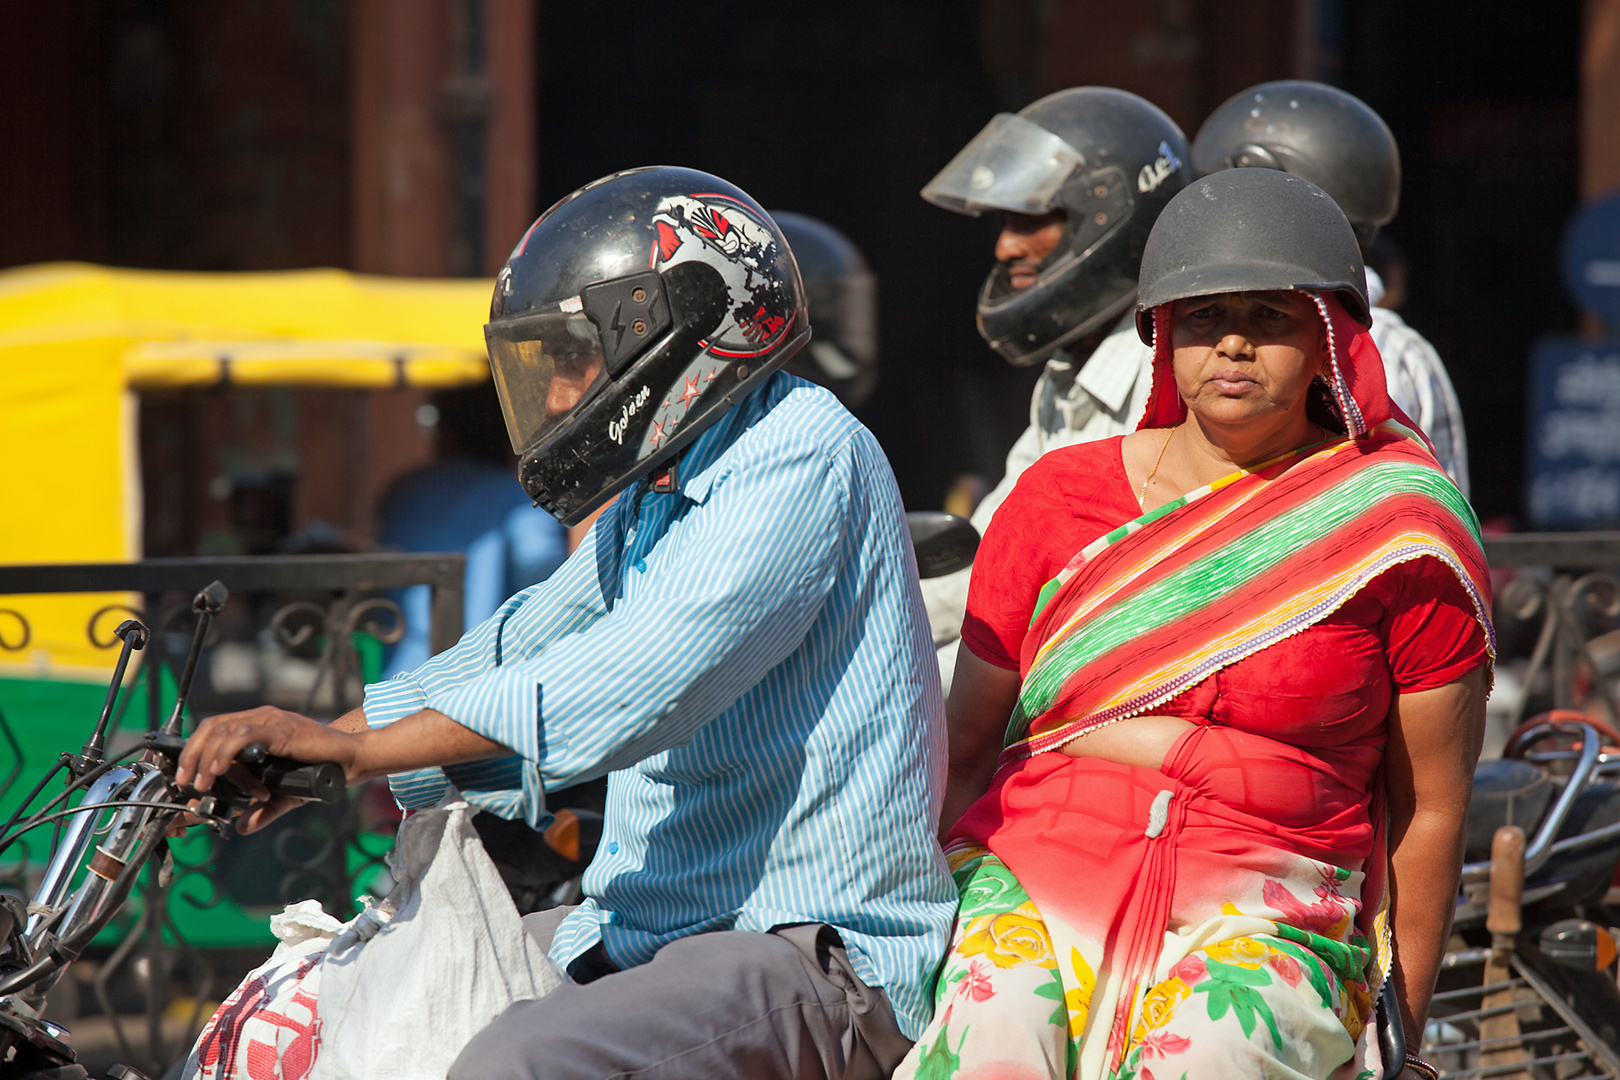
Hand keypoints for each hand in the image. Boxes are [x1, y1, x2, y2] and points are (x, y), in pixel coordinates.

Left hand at [176, 706, 360, 833]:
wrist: (350, 760)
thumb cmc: (321, 771)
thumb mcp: (285, 794)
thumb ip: (263, 809)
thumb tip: (243, 827)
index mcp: (257, 728)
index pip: (214, 730)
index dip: (193, 752)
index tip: (184, 779)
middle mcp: (260, 719)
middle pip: (211, 727)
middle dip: (191, 755)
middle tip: (184, 783)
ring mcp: (270, 721)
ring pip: (222, 730)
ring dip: (204, 757)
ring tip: (201, 782)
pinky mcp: (280, 729)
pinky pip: (243, 735)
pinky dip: (225, 752)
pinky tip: (218, 771)